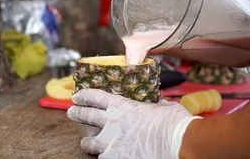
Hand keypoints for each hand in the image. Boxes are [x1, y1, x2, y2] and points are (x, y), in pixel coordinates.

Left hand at [67, 89, 200, 158]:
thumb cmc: (173, 123)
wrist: (177, 142)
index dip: (84, 95)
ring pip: (89, 143)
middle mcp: (112, 123)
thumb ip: (158, 106)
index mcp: (122, 106)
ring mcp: (111, 143)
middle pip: (86, 115)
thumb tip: (161, 105)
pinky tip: (107, 157)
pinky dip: (104, 158)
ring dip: (86, 142)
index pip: (96, 97)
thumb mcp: (165, 108)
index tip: (77, 96)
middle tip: (71, 112)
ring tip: (85, 143)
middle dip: (77, 113)